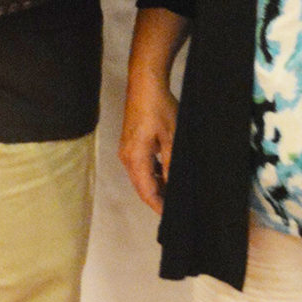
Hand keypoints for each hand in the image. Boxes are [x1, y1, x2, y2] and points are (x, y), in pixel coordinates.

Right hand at [119, 72, 177, 212]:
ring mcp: (125, 151)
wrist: (145, 85)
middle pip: (141, 187)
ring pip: (140, 177)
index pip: (146, 191)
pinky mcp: (129, 144)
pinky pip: (139, 166)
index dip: (158, 206)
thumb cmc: (159, 109)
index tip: (171, 216)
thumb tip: (172, 185)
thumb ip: (170, 164)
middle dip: (157, 199)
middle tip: (175, 208)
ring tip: (174, 193)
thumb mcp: (172, 138)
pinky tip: (165, 175)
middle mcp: (126, 158)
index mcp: (135, 158)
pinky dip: (151, 174)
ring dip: (155, 186)